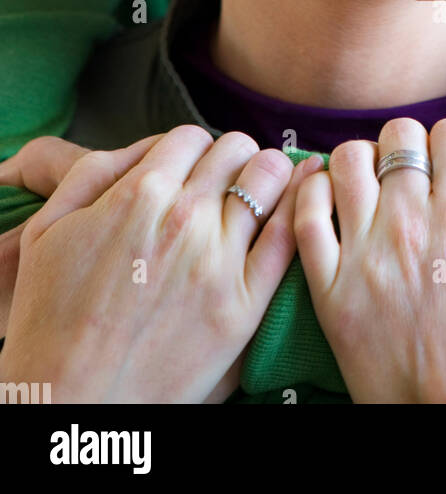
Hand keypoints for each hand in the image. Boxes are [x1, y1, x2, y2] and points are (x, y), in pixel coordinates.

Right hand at [0, 125, 322, 402]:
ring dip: (268, 175)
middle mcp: (185, 218)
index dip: (189, 151)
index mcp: (139, 194)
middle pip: (235, 149)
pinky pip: (288, 237)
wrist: (70, 403)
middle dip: (229, 159)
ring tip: (261, 190)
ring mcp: (219, 261)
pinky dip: (300, 209)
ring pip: (269, 178)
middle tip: (225, 182)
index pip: (190, 137)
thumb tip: (145, 148)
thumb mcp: (50, 228)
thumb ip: (95, 172)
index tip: (190, 171)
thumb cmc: (50, 321)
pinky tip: (302, 202)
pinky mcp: (244, 305)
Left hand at [294, 117, 445, 403]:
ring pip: (347, 161)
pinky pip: (305, 214)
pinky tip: (332, 202)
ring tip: (376, 187)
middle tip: (418, 179)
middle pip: (398, 135)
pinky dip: (313, 193)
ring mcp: (365, 256)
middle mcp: (412, 226)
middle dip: (412, 147)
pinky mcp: (329, 289)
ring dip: (364, 163)